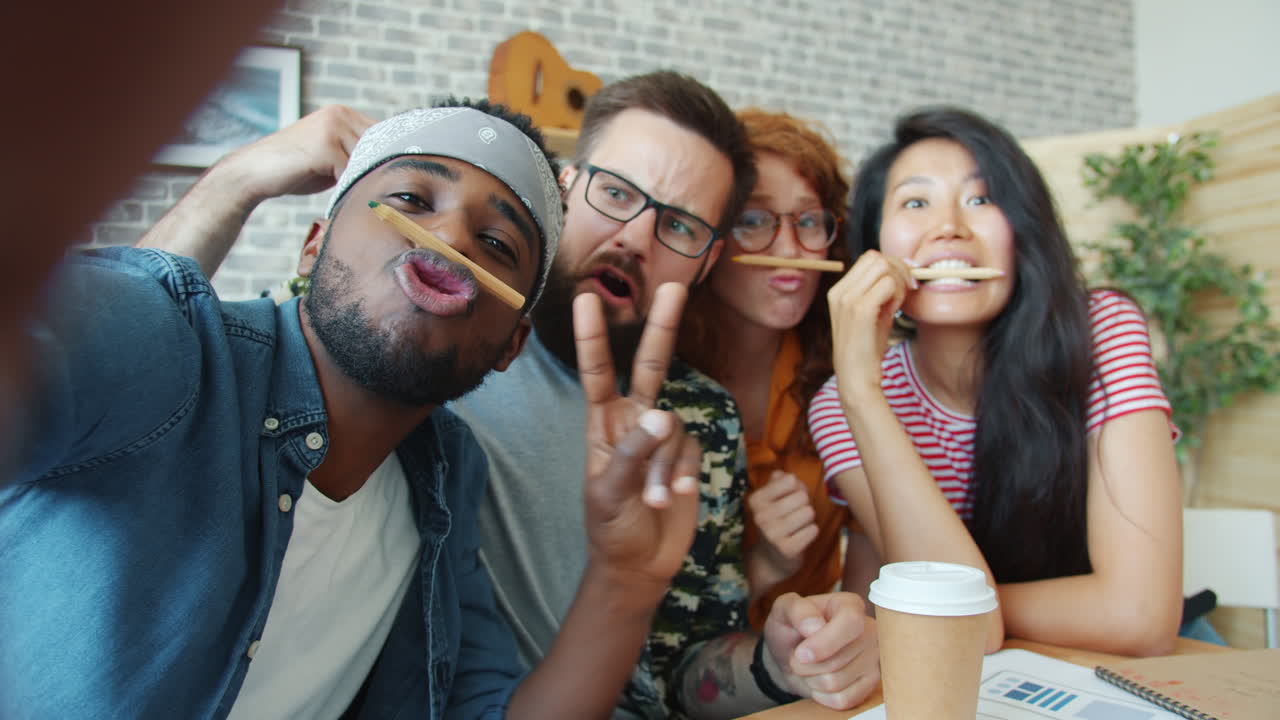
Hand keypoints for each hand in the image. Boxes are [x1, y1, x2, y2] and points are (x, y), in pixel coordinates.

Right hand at [221, 104, 373, 202]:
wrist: (254, 172)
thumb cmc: (294, 168)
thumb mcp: (331, 156)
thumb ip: (354, 155)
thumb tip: (390, 167)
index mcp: (342, 113)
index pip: (382, 135)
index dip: (387, 158)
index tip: (388, 178)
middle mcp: (340, 115)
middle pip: (379, 148)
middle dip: (377, 171)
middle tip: (372, 191)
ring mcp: (333, 128)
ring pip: (366, 161)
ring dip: (361, 180)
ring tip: (350, 192)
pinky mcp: (326, 146)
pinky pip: (350, 173)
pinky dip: (347, 187)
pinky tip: (337, 194)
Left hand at [574, 282, 700, 590]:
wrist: (638, 566)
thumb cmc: (610, 529)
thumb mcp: (610, 494)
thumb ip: (633, 453)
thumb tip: (661, 415)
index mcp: (602, 425)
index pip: (597, 373)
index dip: (593, 336)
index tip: (586, 298)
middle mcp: (633, 422)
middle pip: (651, 366)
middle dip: (661, 327)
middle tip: (673, 287)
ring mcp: (662, 440)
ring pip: (674, 428)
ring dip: (666, 466)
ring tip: (654, 501)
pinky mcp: (687, 458)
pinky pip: (691, 451)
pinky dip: (682, 474)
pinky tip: (674, 498)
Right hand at [747, 471, 817, 581]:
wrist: (770, 560)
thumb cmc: (777, 522)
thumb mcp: (772, 500)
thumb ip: (779, 482)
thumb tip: (782, 474)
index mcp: (756, 500)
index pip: (790, 480)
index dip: (796, 488)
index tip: (789, 498)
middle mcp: (760, 516)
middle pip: (802, 496)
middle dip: (804, 504)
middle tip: (795, 515)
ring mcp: (772, 534)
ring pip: (809, 512)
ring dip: (808, 519)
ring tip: (797, 526)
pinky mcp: (787, 550)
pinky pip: (813, 530)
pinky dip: (811, 532)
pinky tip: (800, 537)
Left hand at [761, 592, 879, 709]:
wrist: (792, 655)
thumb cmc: (791, 628)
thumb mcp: (784, 610)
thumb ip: (797, 611)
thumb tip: (815, 626)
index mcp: (850, 605)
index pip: (851, 623)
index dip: (825, 643)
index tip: (801, 654)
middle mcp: (869, 630)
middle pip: (838, 660)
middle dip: (807, 664)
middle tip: (799, 656)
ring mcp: (873, 658)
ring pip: (837, 683)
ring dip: (811, 679)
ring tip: (809, 666)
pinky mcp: (870, 684)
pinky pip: (843, 700)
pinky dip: (822, 695)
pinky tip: (819, 681)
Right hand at [827, 250, 915, 395]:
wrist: (856, 379)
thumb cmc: (866, 350)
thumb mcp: (871, 315)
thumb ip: (880, 292)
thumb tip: (903, 270)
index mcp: (838, 292)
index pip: (869, 258)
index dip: (891, 265)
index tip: (904, 283)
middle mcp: (839, 292)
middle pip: (876, 257)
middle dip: (898, 269)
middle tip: (909, 289)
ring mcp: (848, 300)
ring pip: (884, 266)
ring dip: (899, 282)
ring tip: (898, 304)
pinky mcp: (860, 310)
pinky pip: (888, 284)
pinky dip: (898, 294)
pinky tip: (896, 311)